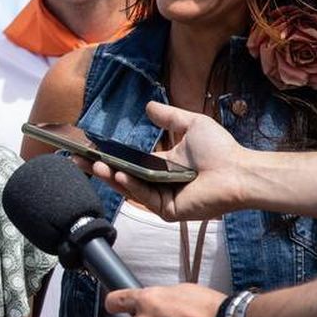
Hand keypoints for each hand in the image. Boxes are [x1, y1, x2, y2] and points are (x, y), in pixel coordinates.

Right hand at [86, 101, 251, 219]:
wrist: (238, 170)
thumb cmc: (219, 150)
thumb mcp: (190, 124)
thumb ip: (168, 116)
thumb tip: (148, 107)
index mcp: (161, 167)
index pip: (129, 163)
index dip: (109, 158)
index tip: (88, 149)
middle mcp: (158, 184)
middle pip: (123, 177)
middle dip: (100, 169)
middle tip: (78, 159)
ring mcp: (162, 198)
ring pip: (130, 189)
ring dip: (111, 177)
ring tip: (95, 165)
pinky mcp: (168, 210)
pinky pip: (145, 197)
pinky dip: (131, 187)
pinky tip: (120, 176)